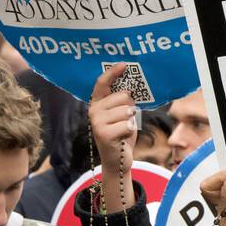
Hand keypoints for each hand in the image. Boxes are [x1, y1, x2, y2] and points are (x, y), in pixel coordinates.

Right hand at [90, 64, 137, 213]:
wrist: (118, 160)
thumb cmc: (122, 134)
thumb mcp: (122, 114)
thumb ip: (123, 100)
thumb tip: (131, 86)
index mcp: (97, 104)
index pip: (102, 83)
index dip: (112, 73)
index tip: (124, 64)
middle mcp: (94, 111)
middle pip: (122, 96)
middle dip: (130, 108)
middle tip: (124, 121)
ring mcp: (97, 123)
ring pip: (126, 110)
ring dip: (131, 121)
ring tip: (123, 130)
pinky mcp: (104, 134)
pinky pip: (127, 124)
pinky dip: (130, 131)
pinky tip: (123, 139)